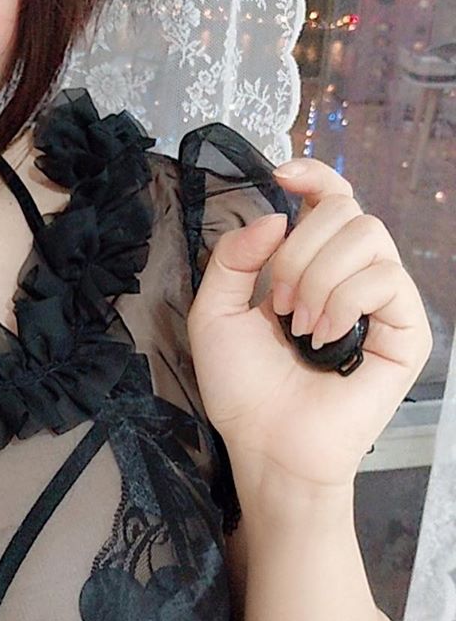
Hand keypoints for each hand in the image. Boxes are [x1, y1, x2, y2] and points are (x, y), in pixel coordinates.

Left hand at [185, 157, 432, 487]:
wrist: (265, 444)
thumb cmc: (242, 388)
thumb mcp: (214, 312)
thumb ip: (233, 257)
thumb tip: (277, 216)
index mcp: (312, 267)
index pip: (332, 200)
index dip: (315, 176)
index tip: (282, 176)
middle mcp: (352, 277)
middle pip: (346, 211)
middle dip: (299, 251)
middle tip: (278, 303)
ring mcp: (383, 303)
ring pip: (368, 236)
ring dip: (318, 277)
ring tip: (297, 326)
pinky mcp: (406, 332)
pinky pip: (386, 278)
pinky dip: (344, 300)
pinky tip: (322, 337)